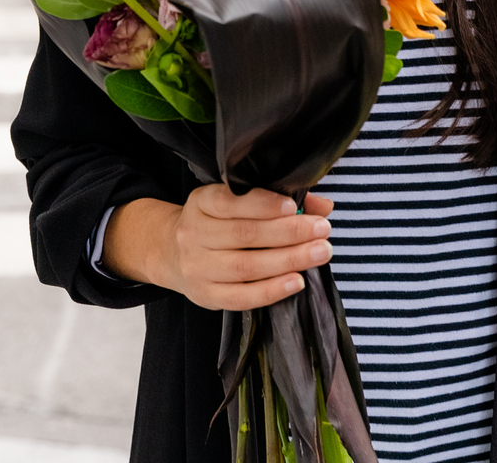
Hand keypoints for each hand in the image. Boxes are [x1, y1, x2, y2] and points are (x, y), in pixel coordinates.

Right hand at [105, 186, 333, 310]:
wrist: (173, 253)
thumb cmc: (218, 221)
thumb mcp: (235, 200)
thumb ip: (278, 199)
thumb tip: (323, 206)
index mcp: (201, 202)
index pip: (231, 201)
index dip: (264, 204)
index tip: (294, 206)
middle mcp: (194, 233)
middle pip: (245, 234)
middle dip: (289, 232)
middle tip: (323, 230)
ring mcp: (198, 267)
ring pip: (246, 266)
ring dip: (288, 260)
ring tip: (320, 253)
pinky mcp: (206, 296)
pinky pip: (241, 297)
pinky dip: (272, 290)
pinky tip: (297, 281)